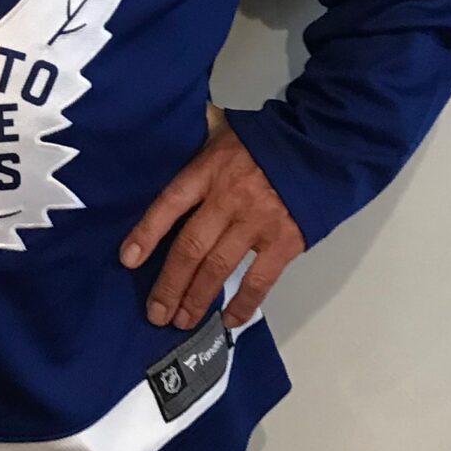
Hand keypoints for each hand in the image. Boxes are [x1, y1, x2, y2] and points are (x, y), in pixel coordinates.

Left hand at [119, 101, 304, 332]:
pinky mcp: (285, 241)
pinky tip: (228, 320)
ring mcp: (257, 222)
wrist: (322, 145)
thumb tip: (166, 131)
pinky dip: (242, 304)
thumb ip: (196, 141)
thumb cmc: (267, 141)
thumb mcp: (224, 130)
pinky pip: (258, 280)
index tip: (128, 260)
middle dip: (169, 285)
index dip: (146, 233)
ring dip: (196, 298)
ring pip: (217, 268)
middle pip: (190, 247)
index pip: (169, 203)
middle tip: (155, 313)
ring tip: (181, 320)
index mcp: (209, 169)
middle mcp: (229, 198)